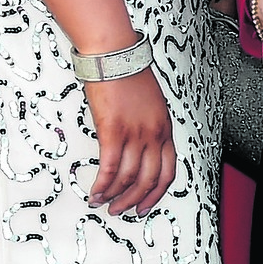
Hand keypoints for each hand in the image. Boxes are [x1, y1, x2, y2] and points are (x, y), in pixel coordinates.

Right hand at [84, 69, 177, 216]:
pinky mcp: (113, 130)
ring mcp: (134, 133)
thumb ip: (150, 126)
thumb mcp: (151, 102)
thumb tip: (139, 147)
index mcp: (165, 128)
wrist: (114, 54)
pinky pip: (109, 167)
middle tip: (120, 210)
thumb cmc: (129, 72)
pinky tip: (94, 192)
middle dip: (134, 200)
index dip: (156, 194)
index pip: (168, 172)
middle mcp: (153, 134)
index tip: (145, 205)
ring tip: (103, 203)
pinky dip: (102, 184)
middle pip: (148, 180)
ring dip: (115, 196)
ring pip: (128, 178)